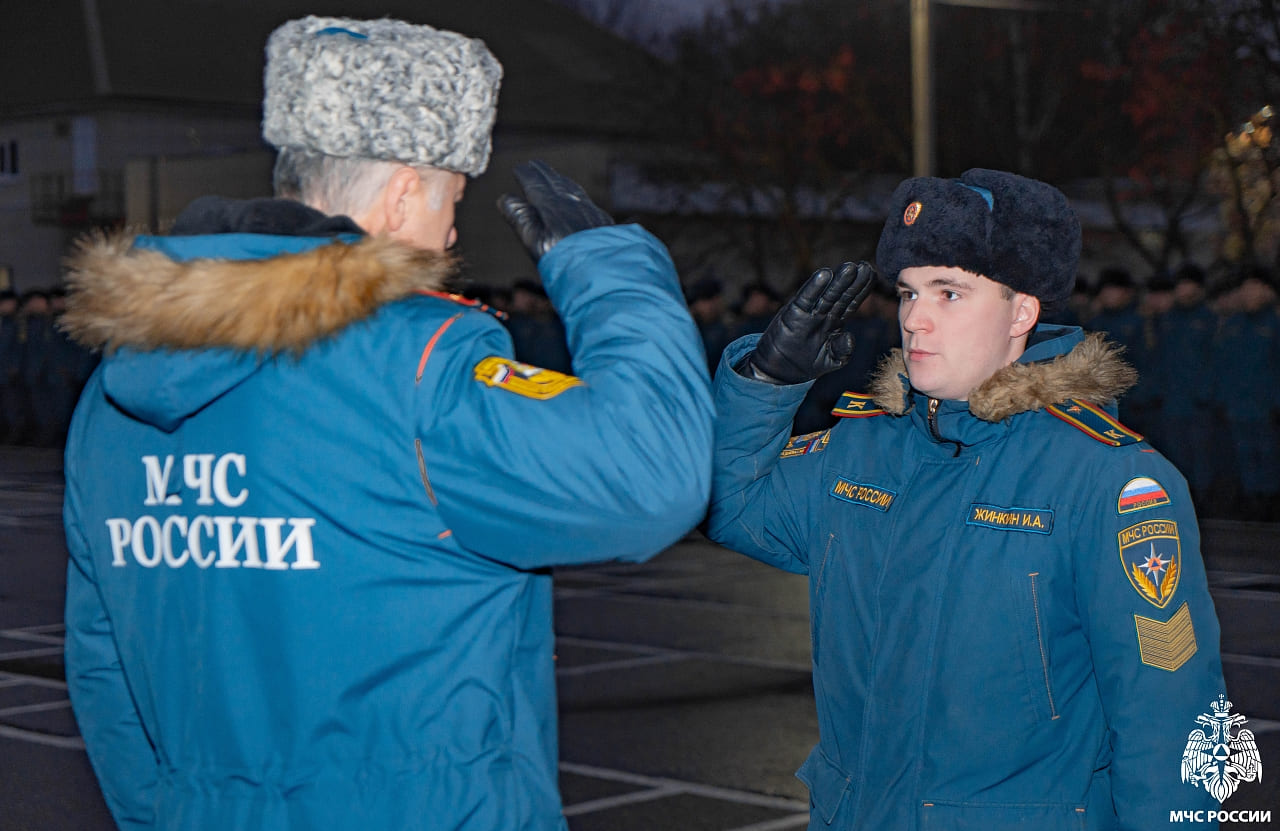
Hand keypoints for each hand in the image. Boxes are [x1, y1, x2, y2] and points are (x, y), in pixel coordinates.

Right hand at [497, 160, 613, 261]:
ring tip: (552, 177)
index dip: (526, 175)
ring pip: (572, 188)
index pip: (536, 184)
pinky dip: (575, 192)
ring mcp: (590, 211)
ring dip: (560, 180)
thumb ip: (521, 219)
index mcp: (553, 207)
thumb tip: (506, 199)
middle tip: (533, 165)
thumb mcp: (535, 242)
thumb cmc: (566, 264)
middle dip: (542, 172)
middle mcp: (573, 204)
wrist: (605, 274)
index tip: (518, 168)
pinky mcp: (602, 221)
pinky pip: (586, 199)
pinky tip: (576, 198)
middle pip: (555, 181)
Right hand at [739, 261, 876, 384]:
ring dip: (838, 281)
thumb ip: (842, 350)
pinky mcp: (793, 314)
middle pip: (841, 295)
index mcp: (835, 323)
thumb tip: (850, 337)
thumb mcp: (830, 360)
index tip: (873, 275)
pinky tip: (824, 274)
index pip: (851, 303)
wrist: (779, 371)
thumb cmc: (805, 364)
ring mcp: (809, 314)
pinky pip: (805, 299)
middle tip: (866, 266)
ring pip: (826, 295)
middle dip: (853, 281)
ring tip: (850, 266)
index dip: (862, 290)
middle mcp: (823, 314)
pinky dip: (814, 287)